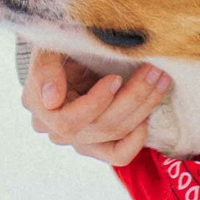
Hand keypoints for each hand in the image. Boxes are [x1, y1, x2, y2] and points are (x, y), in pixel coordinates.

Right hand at [22, 46, 169, 166]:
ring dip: (143, 107)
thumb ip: (45, 68)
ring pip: (114, 134)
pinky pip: (118, 155)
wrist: (71, 52)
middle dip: (132, 97)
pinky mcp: (97, 146)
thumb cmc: (59, 44)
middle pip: (100, 125)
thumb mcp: (48, 46)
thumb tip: (52, 100)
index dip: (96, 102)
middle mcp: (57, 130)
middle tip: (153, 71)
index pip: (68, 119)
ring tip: (160, 80)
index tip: (116, 78)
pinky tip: (147, 116)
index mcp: (39, 106)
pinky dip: (136, 140)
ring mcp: (79, 140)